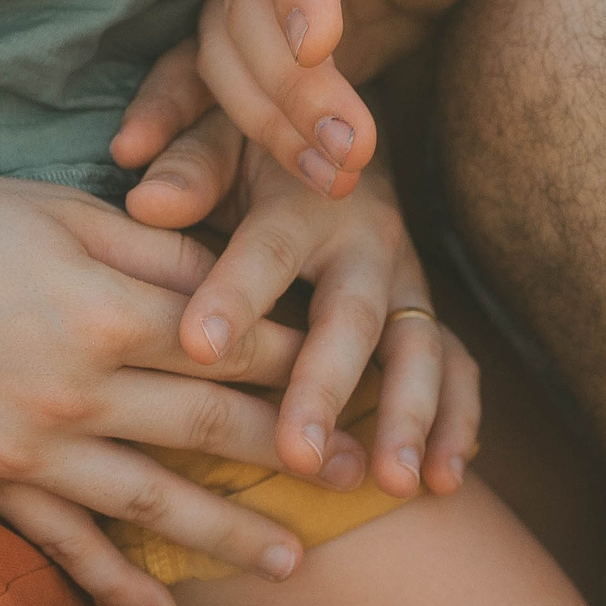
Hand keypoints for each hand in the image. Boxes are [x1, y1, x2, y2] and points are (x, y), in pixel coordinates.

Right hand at [0, 172, 322, 605]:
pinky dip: (116, 586)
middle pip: (213, 428)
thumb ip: (149, 247)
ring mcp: (34, 447)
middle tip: (359, 481)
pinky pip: (66, 546)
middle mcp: (81, 389)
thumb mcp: (54, 209)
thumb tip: (230, 277)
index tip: (359, 376)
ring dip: (230, 536)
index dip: (305, 361)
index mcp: (107, 307)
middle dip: (294, 455)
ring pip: (155, 504)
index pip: (233, 342)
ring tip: (292, 563)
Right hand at [115, 0, 521, 196]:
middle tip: (352, 149)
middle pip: (250, 1)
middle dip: (292, 83)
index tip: (318, 48)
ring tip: (337, 179)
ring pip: (224, 51)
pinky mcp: (256, 33)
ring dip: (267, 121)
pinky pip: (213, 79)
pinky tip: (226, 181)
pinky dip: (208, 127)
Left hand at [124, 112, 478, 496]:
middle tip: (299, 455)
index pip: (267, 248)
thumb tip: (147, 198)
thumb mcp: (218, 130)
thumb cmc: (253, 136)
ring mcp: (403, 279)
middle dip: (328, 387)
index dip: (235, 294)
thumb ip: (187, 160)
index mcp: (303, 196)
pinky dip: (458, 422)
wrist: (334, 123)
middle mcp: (365, 238)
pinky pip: (454, 366)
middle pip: (353, 316)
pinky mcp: (422, 311)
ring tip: (391, 482)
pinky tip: (443, 481)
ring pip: (419, 348)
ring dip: (410, 417)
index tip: (198, 347)